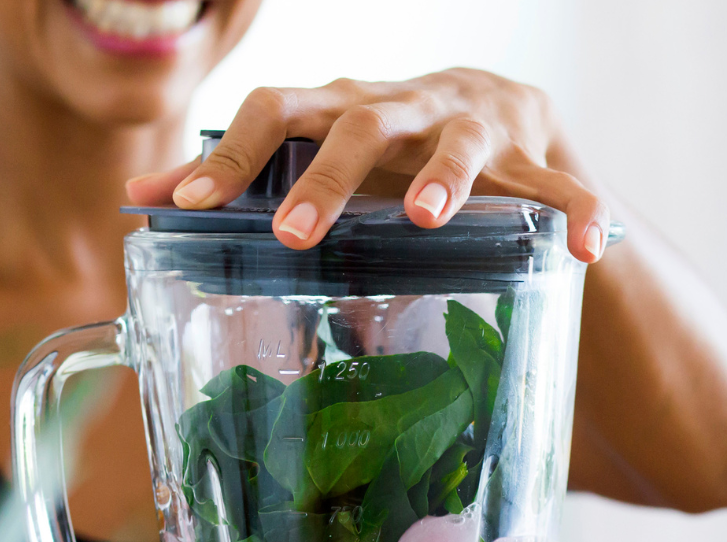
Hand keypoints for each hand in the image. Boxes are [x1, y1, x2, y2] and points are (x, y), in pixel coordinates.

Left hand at [125, 69, 610, 261]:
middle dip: (326, 178)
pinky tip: (589, 251)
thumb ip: (236, 177)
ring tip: (427, 218)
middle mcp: (400, 107)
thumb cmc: (381, 147)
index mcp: (337, 107)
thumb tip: (138, 200)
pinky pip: (562, 185)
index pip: (273, 112)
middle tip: (297, 234)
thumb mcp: (313, 152)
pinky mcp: (534, 154)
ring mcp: (471, 126)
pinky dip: (578, 212)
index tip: (190, 206)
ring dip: (444, 177)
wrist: (496, 109)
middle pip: (358, 125)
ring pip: (460, 142)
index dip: (231, 156)